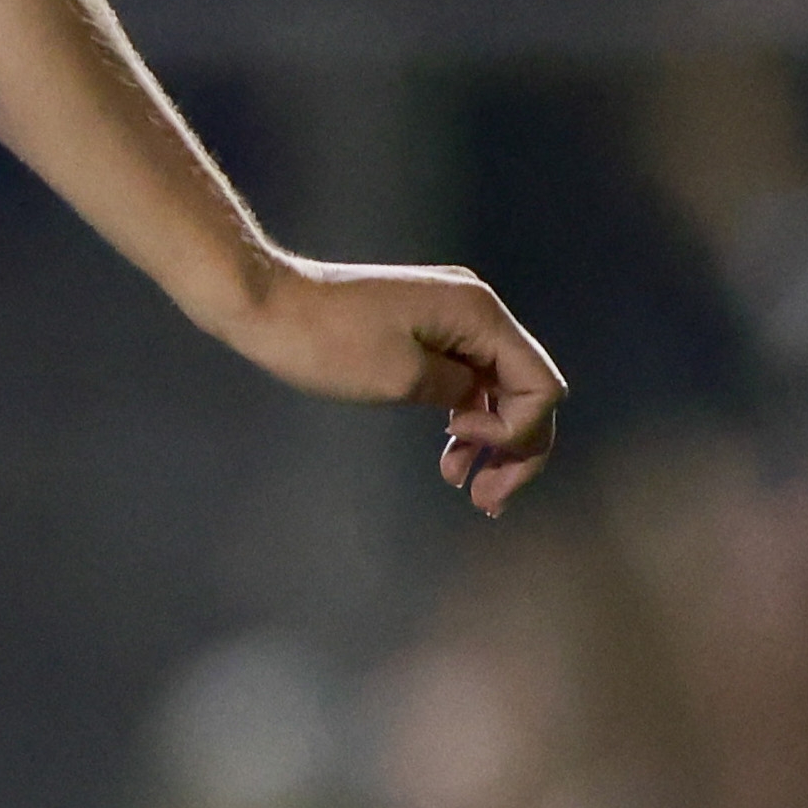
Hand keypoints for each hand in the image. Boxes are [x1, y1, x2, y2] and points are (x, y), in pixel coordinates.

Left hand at [217, 253, 566, 515]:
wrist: (267, 306)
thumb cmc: (327, 343)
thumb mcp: (403, 378)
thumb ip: (462, 393)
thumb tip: (488, 406)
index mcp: (478, 313)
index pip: (539, 384)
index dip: (521, 432)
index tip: (469, 449)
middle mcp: (476, 308)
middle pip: (526, 388)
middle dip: (516, 447)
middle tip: (489, 501)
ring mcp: (452, 317)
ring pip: (498, 389)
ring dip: (490, 439)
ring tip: (463, 485)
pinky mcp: (428, 330)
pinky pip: (468, 380)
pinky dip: (466, 419)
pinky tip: (452, 456)